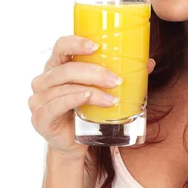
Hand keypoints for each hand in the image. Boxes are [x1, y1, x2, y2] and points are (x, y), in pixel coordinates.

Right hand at [28, 35, 155, 159]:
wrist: (74, 144)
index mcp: (57, 66)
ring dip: (91, 90)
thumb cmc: (87, 111)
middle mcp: (44, 80)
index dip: (76, 43)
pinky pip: (56, 105)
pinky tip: (90, 99)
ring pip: (64, 87)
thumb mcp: (103, 89)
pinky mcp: (41, 118)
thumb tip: (148, 62)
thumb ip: (121, 74)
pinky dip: (75, 99)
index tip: (97, 46)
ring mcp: (39, 99)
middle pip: (66, 68)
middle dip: (94, 72)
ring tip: (113, 98)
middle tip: (117, 81)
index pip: (61, 46)